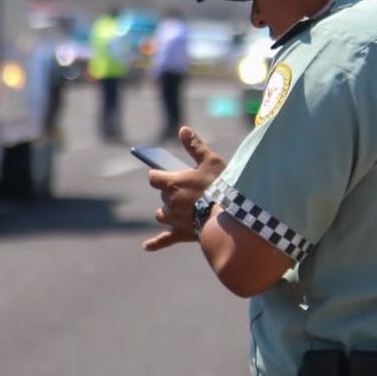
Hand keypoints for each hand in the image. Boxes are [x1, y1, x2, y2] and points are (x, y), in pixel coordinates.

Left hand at [143, 126, 225, 251]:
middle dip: (171, 193)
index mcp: (172, 183)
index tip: (166, 173)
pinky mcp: (181, 234)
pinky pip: (163, 240)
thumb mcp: (210, 161)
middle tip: (191, 191)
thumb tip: (183, 129)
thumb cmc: (222, 186)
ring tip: (183, 209)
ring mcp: (174, 220)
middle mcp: (169, 202)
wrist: (230, 217)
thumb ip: (195, 146)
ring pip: (162, 215)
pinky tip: (146, 246)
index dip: (159, 174)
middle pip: (162, 196)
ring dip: (169, 211)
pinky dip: (154, 243)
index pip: (154, 176)